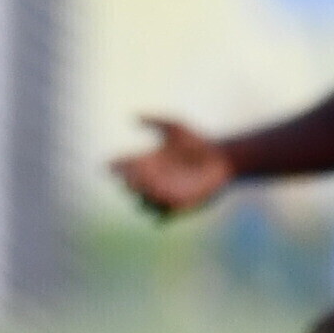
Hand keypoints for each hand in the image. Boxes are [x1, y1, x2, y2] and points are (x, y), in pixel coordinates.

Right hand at [111, 115, 233, 216]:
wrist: (221, 158)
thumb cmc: (197, 141)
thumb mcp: (175, 127)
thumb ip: (154, 121)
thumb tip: (133, 116)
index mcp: (144, 163)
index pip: (120, 169)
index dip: (113, 167)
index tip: (112, 163)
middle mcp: (149, 182)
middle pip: (129, 187)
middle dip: (129, 181)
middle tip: (132, 173)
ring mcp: (161, 196)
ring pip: (141, 203)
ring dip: (142, 196)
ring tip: (145, 186)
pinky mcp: (176, 208)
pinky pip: (160, 215)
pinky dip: (158, 208)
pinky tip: (161, 196)